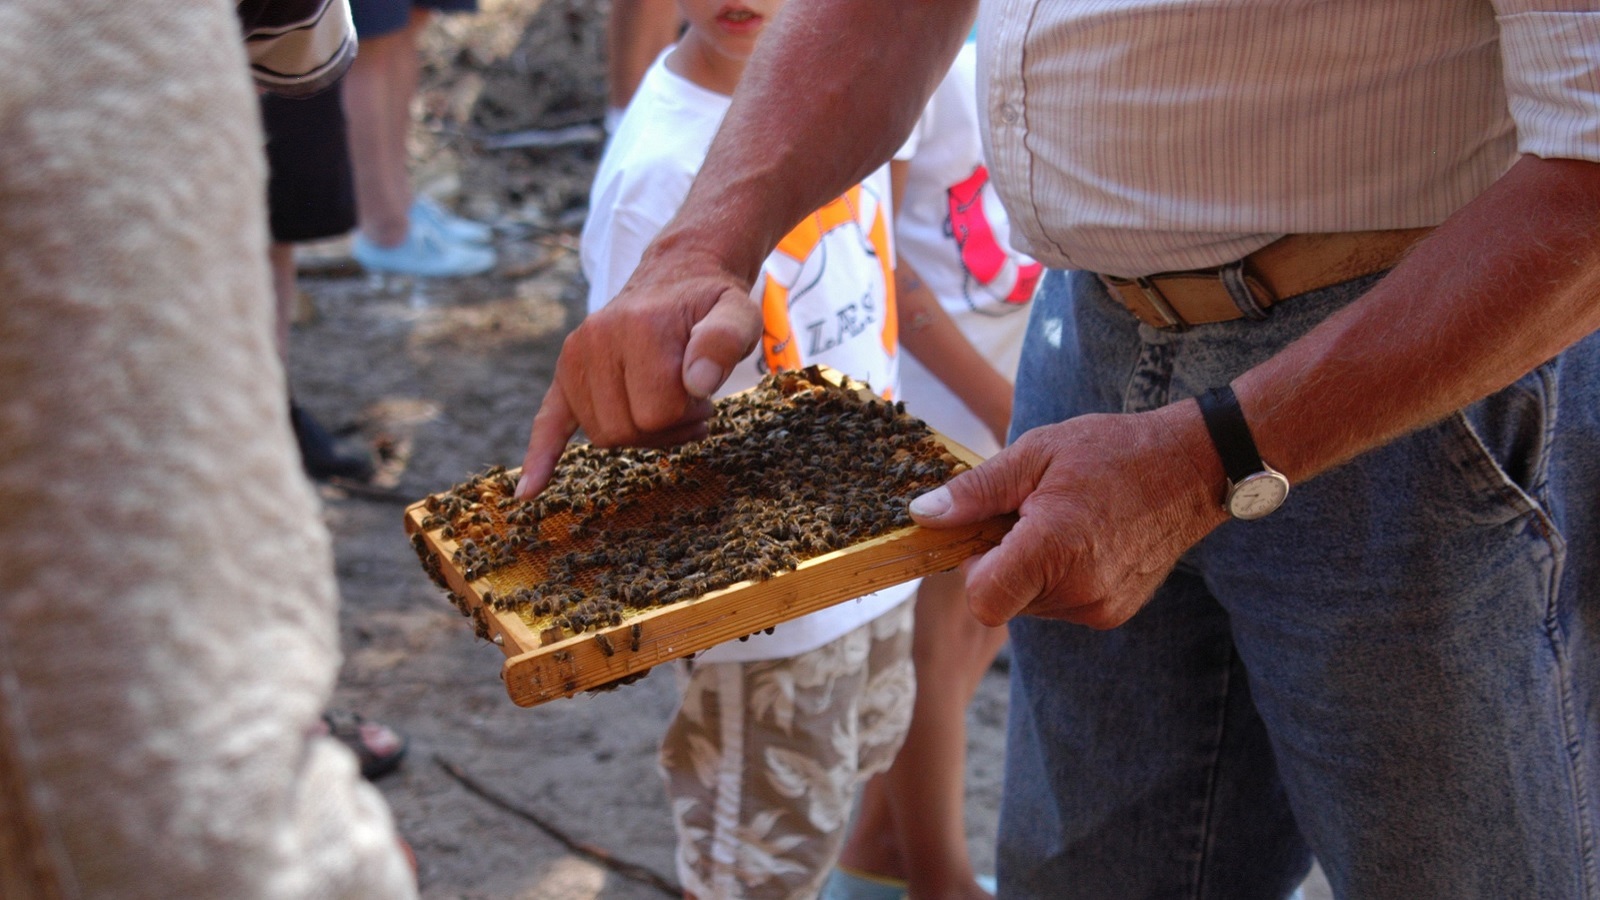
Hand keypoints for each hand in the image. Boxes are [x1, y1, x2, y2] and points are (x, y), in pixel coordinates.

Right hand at [516, 247, 762, 497]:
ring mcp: (576, 358)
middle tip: (691, 402)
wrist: (677, 279)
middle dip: (666, 427)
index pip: (658, 412)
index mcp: (638, 328)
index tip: (703, 394)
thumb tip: (696, 383)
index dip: (687, 415)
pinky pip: (547, 421)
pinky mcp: (566, 373)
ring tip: (666, 402)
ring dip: (640, 433)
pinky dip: (541, 456)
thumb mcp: (737, 314)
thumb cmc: (710, 306)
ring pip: (603, 436)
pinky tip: (528, 492)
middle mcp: (596, 339)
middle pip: (627, 429)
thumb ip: (724, 342)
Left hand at [909, 402, 1228, 629]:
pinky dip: (1058, 578)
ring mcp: (1100, 607)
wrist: (1192, 467)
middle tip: (1029, 513)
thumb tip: (923, 515)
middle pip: (1004, 600)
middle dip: (1001, 561)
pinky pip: (1061, 605)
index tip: (988, 532)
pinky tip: (1082, 538)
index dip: (972, 568)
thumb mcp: (1034, 455)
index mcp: (1054, 549)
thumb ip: (974, 493)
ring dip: (1030, 570)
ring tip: (1060, 521)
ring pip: (1031, 604)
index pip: (982, 599)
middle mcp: (1079, 590)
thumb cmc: (1111, 452)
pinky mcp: (1114, 613)